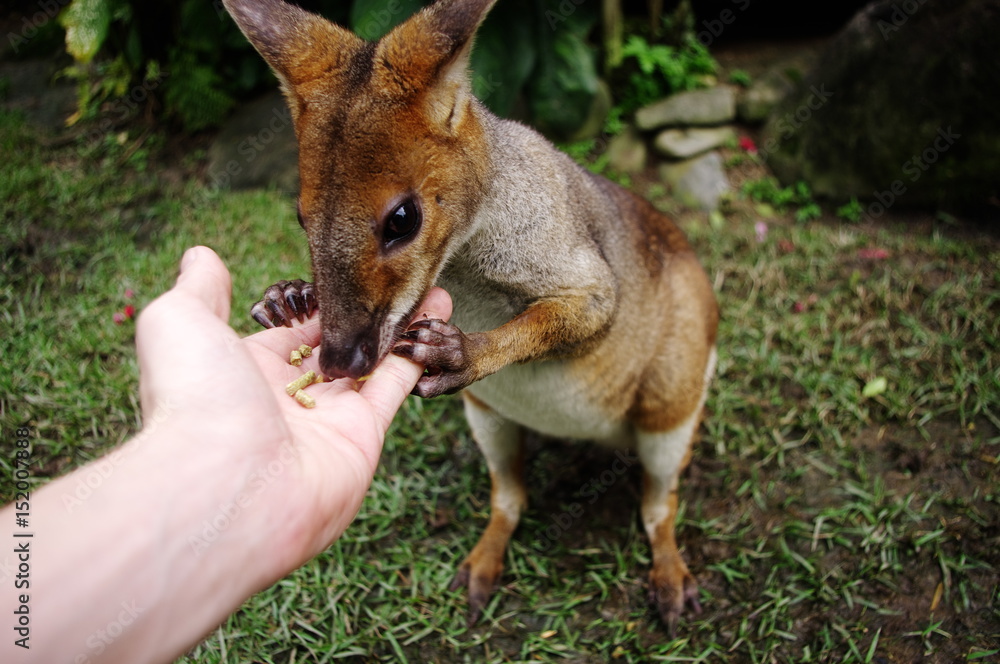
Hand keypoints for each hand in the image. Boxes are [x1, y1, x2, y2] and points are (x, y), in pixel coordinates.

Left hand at [135, 246, 452, 571]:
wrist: (225, 486)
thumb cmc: (193, 400)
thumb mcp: (178, 322)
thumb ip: (198, 288)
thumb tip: (202, 256)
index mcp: (245, 371)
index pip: (291, 328)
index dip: (320, 299)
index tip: (350, 269)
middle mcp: (288, 397)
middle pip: (337, 345)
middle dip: (367, 313)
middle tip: (398, 277)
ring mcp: (328, 419)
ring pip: (372, 362)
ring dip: (402, 326)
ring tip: (433, 290)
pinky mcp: (364, 436)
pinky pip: (394, 386)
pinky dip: (415, 354)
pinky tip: (435, 318)